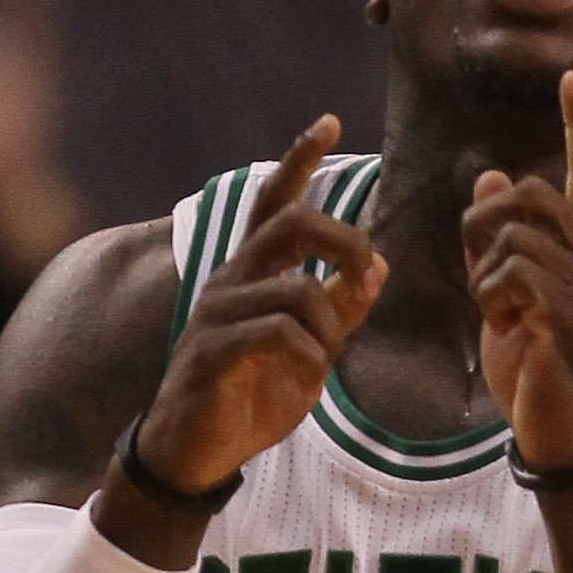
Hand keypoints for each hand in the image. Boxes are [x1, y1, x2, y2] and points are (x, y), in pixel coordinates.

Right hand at [123, 115, 386, 503]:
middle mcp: (231, 279)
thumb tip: (376, 267)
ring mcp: (217, 313)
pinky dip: (305, 354)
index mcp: (251, 272)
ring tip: (323, 360)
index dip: (299, 160)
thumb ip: (339, 310)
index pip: (274, 202)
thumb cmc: (249, 397)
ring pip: (295, 288)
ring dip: (327, 326)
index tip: (329, 120)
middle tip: (366, 271)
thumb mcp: (309, 351)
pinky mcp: (211, 351)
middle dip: (342, 239)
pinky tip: (306, 376)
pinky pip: (275, 333)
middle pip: (291, 223)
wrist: (196, 451)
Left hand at [462, 71, 572, 477]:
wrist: (562, 440)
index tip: (572, 78)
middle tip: (478, 271)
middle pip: (530, 194)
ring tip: (497, 312)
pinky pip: (514, 271)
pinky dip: (491, 294)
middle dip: (484, 223)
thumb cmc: (537, 372)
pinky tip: (501, 324)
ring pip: (515, 235)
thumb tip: (490, 176)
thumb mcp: (511, 299)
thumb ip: (501, 240)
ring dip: (484, 272)